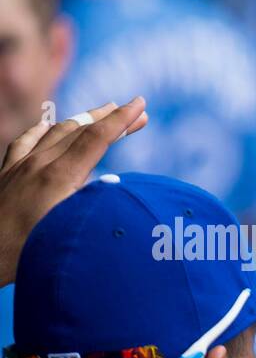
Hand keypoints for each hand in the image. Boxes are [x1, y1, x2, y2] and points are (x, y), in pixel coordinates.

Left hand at [0, 98, 148, 287]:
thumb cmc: (28, 253)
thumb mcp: (71, 231)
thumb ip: (95, 207)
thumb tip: (119, 188)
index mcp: (58, 177)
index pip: (96, 138)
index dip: (121, 120)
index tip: (140, 105)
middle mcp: (38, 164)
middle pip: (80, 130)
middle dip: (110, 117)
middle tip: (135, 109)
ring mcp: (19, 166)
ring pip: (54, 131)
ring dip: (82, 120)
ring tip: (100, 113)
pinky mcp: (7, 174)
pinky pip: (26, 141)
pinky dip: (43, 130)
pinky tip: (47, 125)